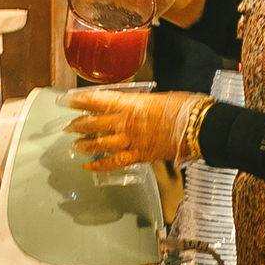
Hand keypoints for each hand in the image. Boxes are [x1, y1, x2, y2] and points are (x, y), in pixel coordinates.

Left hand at [66, 89, 201, 172]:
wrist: (199, 127)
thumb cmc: (184, 108)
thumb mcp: (158, 97)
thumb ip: (140, 102)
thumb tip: (132, 104)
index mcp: (129, 104)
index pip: (96, 101)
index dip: (78, 102)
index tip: (66, 101)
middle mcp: (124, 123)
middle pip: (93, 124)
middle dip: (78, 125)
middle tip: (68, 126)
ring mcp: (130, 141)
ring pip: (98, 144)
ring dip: (84, 145)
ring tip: (75, 145)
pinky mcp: (138, 156)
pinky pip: (113, 162)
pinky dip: (99, 165)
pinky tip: (89, 167)